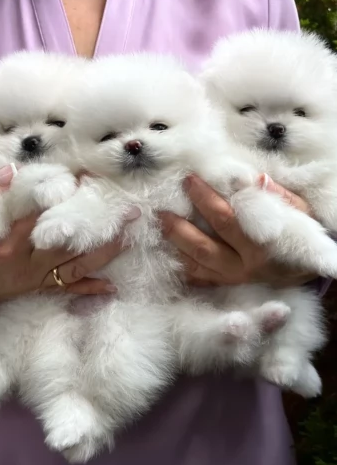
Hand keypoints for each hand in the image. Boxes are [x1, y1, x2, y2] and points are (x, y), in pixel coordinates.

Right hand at [0, 165, 126, 306]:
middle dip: (101, 228)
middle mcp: (26, 262)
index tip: (90, 180)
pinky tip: (110, 288)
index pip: (46, 214)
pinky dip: (87, 290)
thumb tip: (14, 174)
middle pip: (71, 243)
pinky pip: (63, 290)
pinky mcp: (31, 290)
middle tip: (129, 212)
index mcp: (8, 241)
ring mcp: (31, 279)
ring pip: (75, 267)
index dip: (70, 197)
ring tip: (128, 239)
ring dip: (104, 254)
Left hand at [160, 174, 316, 287]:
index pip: (225, 220)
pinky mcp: (225, 285)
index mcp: (260, 245)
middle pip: (202, 246)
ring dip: (173, 246)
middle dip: (178, 227)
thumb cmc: (300, 234)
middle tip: (161, 209)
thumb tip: (255, 179)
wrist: (308, 269)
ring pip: (195, 265)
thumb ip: (277, 197)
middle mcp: (243, 266)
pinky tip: (164, 252)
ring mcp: (232, 278)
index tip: (188, 180)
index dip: (204, 199)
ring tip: (157, 228)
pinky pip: (197, 279)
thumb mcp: (298, 212)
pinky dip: (179, 266)